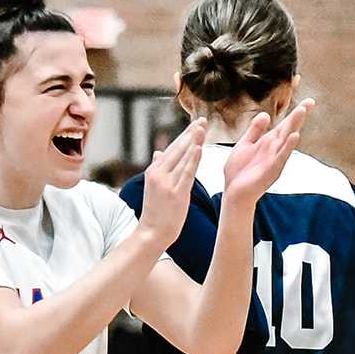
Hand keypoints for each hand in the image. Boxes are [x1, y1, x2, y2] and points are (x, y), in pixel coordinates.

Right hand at [138, 121, 206, 245]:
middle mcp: (159, 174)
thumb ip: (157, 168)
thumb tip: (158, 152)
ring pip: (183, 158)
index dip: (185, 135)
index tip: (196, 124)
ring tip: (202, 127)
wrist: (151, 233)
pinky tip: (199, 148)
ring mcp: (167, 183)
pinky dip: (193, 160)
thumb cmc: (155, 212)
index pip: (172, 148)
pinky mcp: (176, 193)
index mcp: (154, 171)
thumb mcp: (154, 187)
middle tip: (202, 120)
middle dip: (191, 133)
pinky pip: (186, 173)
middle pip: (178, 149)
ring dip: (194, 141)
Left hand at [222, 99, 312, 203]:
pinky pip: (281, 156)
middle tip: (310, 101)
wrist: (233, 193)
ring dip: (295, 125)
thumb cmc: (239, 171)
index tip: (308, 101)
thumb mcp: (245, 144)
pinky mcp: (271, 170)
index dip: (294, 113)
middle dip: (298, 115)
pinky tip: (294, 136)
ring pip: (287, 139)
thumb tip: (266, 114)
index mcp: (268, 142)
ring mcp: (275, 159)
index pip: (284, 124)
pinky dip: (288, 146)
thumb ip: (255, 130)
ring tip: (302, 111)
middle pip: (289, 128)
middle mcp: (275, 149)